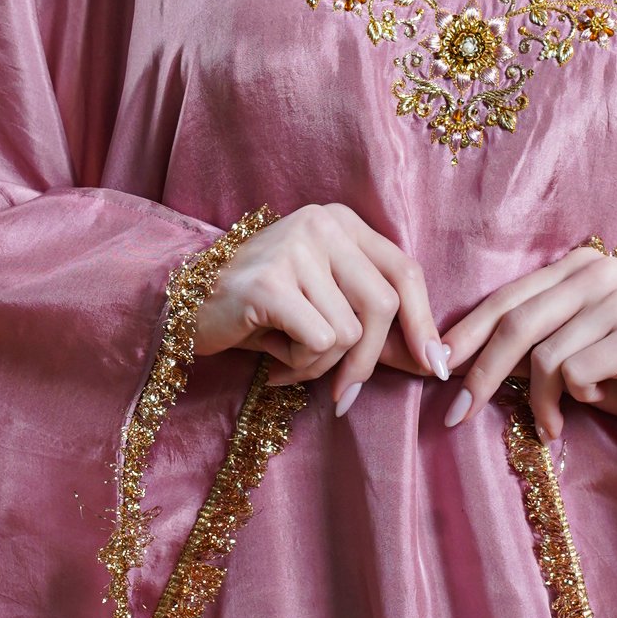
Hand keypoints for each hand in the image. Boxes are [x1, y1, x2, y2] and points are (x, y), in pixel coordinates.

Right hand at [192, 203, 450, 413]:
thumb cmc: (261, 314)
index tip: (434, 366)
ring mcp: (294, 247)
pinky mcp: (269, 281)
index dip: (424, 323)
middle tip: (343, 395)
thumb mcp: (324, 310)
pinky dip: (299, 367)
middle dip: (369, 361)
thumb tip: (433, 359)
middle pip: (383, 304)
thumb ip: (374, 328)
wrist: (182, 308)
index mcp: (341, 222)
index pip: (404, 271)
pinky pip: (317, 342)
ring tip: (287, 360)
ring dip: (321, 366)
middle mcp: (321, 223)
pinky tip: (272, 362)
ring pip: (347, 331)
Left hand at [437, 245, 616, 438]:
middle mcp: (601, 272)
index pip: (507, 297)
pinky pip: (576, 373)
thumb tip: (458, 362)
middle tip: (457, 413)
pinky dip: (575, 400)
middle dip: (480, 373)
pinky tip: (599, 402)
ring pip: (544, 356)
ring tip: (552, 424)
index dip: (466, 333)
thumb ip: (527, 345)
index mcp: (578, 265)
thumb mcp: (568, 353)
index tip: (434, 364)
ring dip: (539, 402)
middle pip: (517, 323)